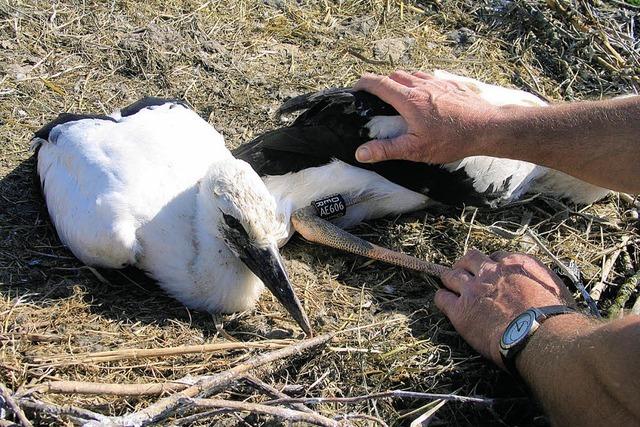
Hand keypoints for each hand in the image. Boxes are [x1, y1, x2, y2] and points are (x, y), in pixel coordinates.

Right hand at [353, 70, 501, 163]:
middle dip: (383, 83)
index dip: (364, 84)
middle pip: (395, 75)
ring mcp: (438, 82)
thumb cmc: (452, 139)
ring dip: (402, 82)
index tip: (356, 89)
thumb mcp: (415, 149)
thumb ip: (386, 149)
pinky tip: (427, 97)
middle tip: (379, 99)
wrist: (488, 128)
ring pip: (413, 74)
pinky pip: (430, 78)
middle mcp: (421, 85)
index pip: (379, 83)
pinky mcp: (452, 84)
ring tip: (401, 98)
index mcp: (408, 99)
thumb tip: (360, 153)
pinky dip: (421, 83)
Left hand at [434, 249, 574, 368]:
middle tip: (466, 274)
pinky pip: (442, 298)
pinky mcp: (460, 310)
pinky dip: (442, 298)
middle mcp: (490, 271)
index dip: (492, 266)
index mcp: (514, 263)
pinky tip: (445, 303)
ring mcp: (472, 289)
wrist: (540, 334)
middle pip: (470, 258)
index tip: (493, 274)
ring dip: (450, 279)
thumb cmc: (555, 316)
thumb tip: (540, 284)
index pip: (496, 256)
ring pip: (451, 275)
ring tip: (450, 286)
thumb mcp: (556, 289)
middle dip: (466, 265)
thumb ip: (542, 281)